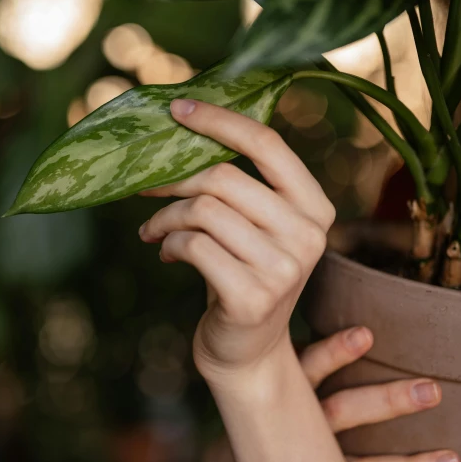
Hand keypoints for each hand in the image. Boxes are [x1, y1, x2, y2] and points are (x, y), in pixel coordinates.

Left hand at [138, 98, 334, 383]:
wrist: (247, 352)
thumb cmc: (243, 274)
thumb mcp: (256, 227)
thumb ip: (239, 184)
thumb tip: (183, 127)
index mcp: (315, 208)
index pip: (268, 145)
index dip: (220, 121)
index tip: (176, 109)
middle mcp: (309, 236)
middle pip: (224, 178)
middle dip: (173, 179)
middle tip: (145, 185)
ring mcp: (284, 269)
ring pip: (203, 210)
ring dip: (165, 217)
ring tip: (153, 230)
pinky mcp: (252, 298)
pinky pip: (192, 245)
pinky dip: (168, 244)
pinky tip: (167, 254)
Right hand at [203, 327, 459, 461]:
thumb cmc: (257, 411)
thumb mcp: (258, 379)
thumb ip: (287, 352)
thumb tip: (317, 300)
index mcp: (283, 394)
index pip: (308, 369)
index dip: (335, 353)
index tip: (366, 335)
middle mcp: (298, 430)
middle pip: (343, 413)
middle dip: (387, 402)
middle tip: (431, 389)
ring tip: (450, 457)